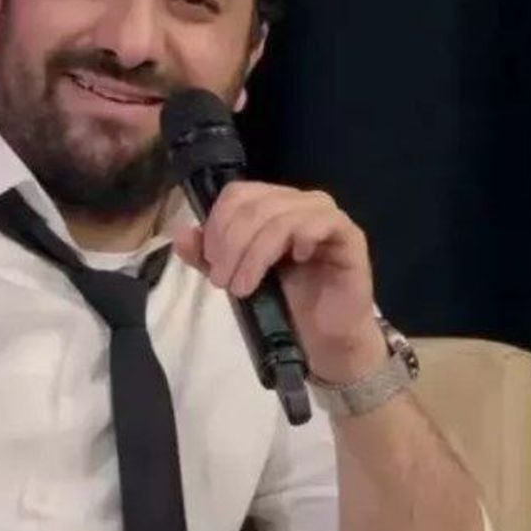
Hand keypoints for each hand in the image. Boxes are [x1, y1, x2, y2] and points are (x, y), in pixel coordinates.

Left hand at [172, 181, 387, 382]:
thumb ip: (208, 257)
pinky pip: (322, 222)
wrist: (323, 337)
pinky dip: (300, 238)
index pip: (237, 193)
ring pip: (282, 216)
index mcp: (271, 205)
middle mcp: (298, 202)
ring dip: (255, 253)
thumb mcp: (236, 277)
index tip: (210, 261)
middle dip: (231, 243)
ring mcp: (326, 216)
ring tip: (243, 287)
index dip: (218, 223)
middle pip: (256, 204)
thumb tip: (181, 235)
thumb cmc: (283, 303)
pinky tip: (294, 261)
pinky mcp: (349, 236)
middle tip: (222, 281)